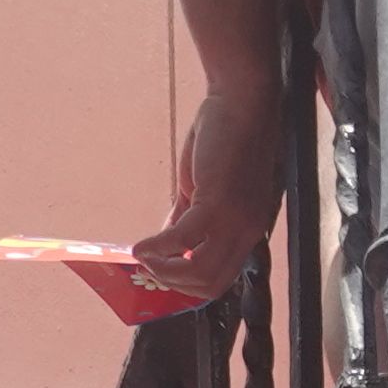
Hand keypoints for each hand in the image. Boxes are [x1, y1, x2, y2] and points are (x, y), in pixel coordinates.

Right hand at [132, 72, 289, 300]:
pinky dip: (156, 248)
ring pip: (199, 271)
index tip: (161, 274)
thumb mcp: (206, 188)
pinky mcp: (219, 203)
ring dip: (164, 271)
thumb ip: (190, 215)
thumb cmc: (225, 139)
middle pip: (211, 284)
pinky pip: (182, 239)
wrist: (243, 102)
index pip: (222, 277)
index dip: (189, 284)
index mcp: (248, 228)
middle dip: (173, 284)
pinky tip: (139, 246)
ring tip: (143, 258)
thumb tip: (168, 242)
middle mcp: (248, 230)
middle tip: (148, 269)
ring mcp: (236, 220)